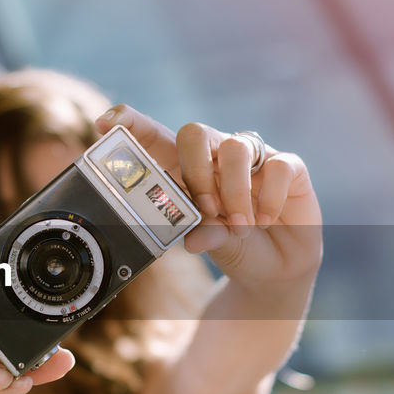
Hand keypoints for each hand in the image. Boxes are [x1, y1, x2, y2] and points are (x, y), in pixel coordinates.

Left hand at [95, 105, 321, 291]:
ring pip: (237, 147)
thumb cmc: (231, 248)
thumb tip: (194, 238)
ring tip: (238, 226)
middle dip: (194, 170)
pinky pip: (278, 166)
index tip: (105, 122)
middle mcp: (218, 155)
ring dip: (233, 191)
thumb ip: (201, 234)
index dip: (131, 123)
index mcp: (188, 169)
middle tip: (204, 208)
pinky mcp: (288, 167)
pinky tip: (266, 220)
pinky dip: (269, 198)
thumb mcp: (210, 244)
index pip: (156, 135)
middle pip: (194, 132)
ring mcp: (254, 158)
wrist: (274, 270)